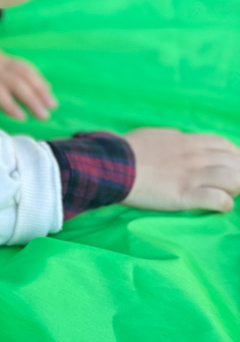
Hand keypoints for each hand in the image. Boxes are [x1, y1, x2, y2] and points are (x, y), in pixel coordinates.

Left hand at [0, 34, 57, 120]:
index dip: (9, 103)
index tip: (22, 117)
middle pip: (17, 84)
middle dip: (32, 99)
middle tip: (45, 114)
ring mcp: (0, 61)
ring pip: (24, 73)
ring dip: (39, 87)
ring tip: (52, 101)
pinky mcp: (3, 56)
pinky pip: (22, 65)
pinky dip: (36, 75)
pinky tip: (44, 85)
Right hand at [122, 128, 239, 212]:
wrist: (114, 164)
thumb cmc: (128, 149)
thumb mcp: (154, 135)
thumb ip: (172, 139)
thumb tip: (180, 140)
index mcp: (187, 141)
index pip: (223, 144)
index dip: (234, 155)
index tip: (232, 164)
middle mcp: (195, 156)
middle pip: (234, 161)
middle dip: (239, 172)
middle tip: (233, 183)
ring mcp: (192, 175)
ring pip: (234, 179)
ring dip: (236, 188)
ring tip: (229, 195)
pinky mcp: (186, 195)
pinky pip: (218, 200)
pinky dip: (224, 204)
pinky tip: (220, 206)